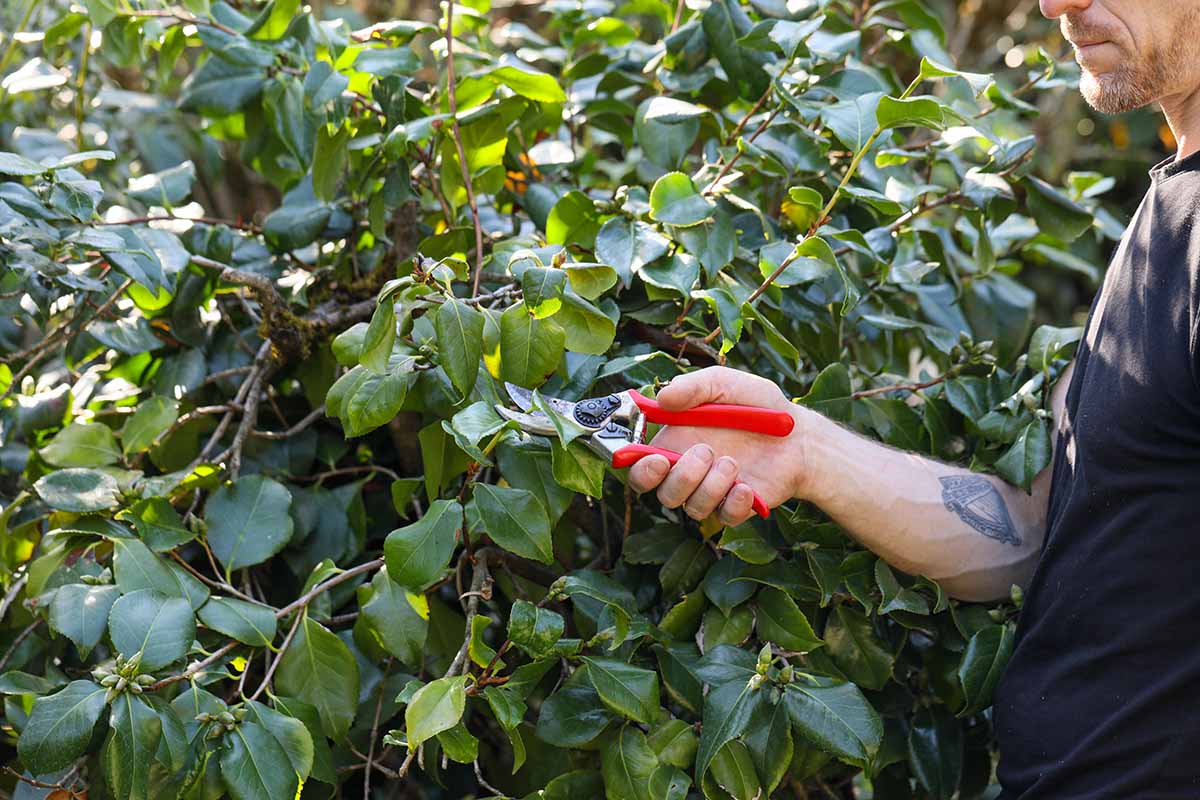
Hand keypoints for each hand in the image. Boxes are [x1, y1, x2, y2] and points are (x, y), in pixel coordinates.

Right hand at [626, 366, 808, 525]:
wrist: (798, 433)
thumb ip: (693, 387)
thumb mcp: (725, 383)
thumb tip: (662, 398)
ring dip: (711, 485)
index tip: (657, 459)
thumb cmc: (756, 405)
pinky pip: (724, 518)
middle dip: (681, 477)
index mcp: (676, 443)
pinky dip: (733, 503)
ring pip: (692, 507)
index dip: (640, 470)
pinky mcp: (736, 507)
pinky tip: (746, 486)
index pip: (641, 467)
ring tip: (733, 462)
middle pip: (663, 493)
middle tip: (705, 452)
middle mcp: (689, 472)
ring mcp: (713, 492)